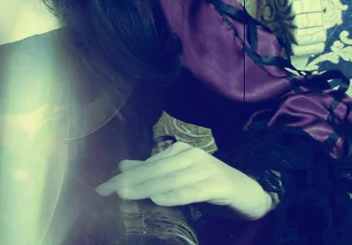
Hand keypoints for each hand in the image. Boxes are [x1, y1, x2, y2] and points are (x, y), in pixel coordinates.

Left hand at [94, 141, 273, 220]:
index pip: (146, 165)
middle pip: (155, 170)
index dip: (123, 176)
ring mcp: (206, 168)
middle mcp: (190, 156)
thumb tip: (122, 166)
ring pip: (170, 180)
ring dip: (147, 188)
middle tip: (108, 191)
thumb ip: (152, 171)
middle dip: (130, 182)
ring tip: (127, 195)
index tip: (102, 188)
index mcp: (179, 152)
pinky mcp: (218, 184)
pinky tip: (159, 200)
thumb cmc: (210, 184)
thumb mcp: (179, 176)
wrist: (249, 192)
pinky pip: (193, 190)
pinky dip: (175, 195)